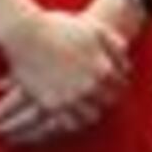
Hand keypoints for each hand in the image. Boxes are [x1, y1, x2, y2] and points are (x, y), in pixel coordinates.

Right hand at [0, 6, 132, 148]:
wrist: (25, 33)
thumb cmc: (58, 27)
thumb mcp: (93, 28)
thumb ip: (113, 43)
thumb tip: (125, 56)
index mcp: (102, 68)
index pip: (120, 85)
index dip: (118, 85)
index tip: (113, 85)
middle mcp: (89, 87)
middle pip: (107, 103)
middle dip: (105, 101)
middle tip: (101, 99)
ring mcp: (69, 98)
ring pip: (89, 118)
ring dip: (89, 114)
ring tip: (85, 111)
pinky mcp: (50, 104)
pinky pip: (67, 123)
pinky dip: (70, 123)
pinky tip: (68, 116)